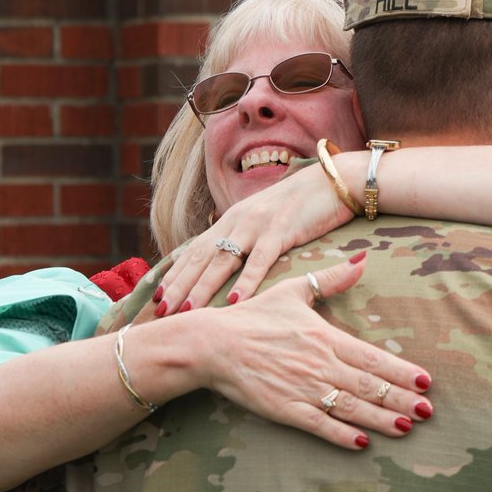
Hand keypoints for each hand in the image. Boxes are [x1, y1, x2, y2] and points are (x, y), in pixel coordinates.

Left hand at [154, 164, 354, 314]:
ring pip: (223, 260)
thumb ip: (247, 239)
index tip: (157, 296)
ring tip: (186, 311)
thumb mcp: (266, 221)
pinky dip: (246, 282)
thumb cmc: (302, 205)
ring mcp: (258, 224)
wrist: (334, 180)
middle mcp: (238, 220)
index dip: (176, 273)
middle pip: (201, 257)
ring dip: (202, 287)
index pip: (196, 249)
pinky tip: (234, 302)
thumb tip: (231, 265)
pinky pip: (260, 260)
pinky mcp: (282, 229)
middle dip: (179, 285)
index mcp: (232, 219)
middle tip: (159, 310)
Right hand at [187, 255, 432, 448]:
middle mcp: (318, 363)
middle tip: (429, 411)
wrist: (212, 344)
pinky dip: (341, 434)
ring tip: (407, 427)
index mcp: (324, 336)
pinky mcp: (283, 408)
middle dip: (401, 399)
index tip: (425, 380)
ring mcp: (302, 388)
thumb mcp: (294, 290)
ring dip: (381, 419)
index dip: (401, 370)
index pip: (371, 357)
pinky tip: (361, 443)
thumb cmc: (253, 316)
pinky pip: (318, 424)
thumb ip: (331, 279)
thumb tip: (362, 259)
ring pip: (350, 407)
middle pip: (369, 385)